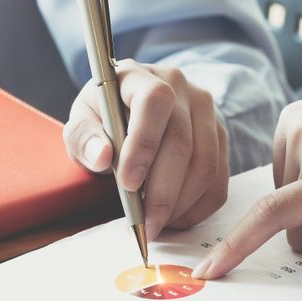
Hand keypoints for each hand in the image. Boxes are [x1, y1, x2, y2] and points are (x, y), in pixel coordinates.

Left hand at [64, 59, 228, 238]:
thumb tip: (102, 155)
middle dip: (163, 191)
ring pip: (205, 165)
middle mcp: (181, 88)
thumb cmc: (103, 121)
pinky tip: (175, 219)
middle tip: (145, 223)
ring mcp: (206, 112)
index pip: (154, 102)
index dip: (144, 144)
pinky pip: (219, 180)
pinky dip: (198, 208)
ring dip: (182, 204)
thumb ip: (84, 138)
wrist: (130, 113)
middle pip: (182, 142)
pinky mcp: (219, 138)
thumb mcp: (82, 124)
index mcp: (140, 76)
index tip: (128, 184)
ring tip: (158, 224)